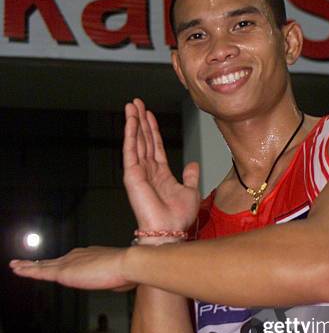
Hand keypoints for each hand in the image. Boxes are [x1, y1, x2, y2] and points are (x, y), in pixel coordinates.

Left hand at [9, 247, 132, 290]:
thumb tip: (116, 284)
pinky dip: (28, 271)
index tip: (55, 266)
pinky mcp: (63, 272)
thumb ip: (113, 280)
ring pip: (44, 265)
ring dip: (28, 266)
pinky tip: (18, 270)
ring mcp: (69, 262)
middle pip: (54, 261)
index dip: (61, 264)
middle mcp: (77, 255)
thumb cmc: (128, 271)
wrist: (128, 264)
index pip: (71, 261)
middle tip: (26, 263)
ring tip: (16, 266)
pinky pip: (40, 272)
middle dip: (40, 263)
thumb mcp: (119, 278)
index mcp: (91, 255)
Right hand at [124, 99, 199, 230]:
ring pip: (136, 141)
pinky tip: (130, 120)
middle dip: (140, 120)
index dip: (152, 129)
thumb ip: (191, 176)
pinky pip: (130, 149)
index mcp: (161, 174)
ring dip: (133, 122)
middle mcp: (148, 171)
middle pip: (143, 140)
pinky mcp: (132, 174)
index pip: (155, 146)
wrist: (170, 229)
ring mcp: (139, 172)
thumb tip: (193, 163)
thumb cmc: (179, 217)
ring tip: (131, 105)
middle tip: (136, 102)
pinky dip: (130, 133)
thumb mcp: (191, 191)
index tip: (149, 114)